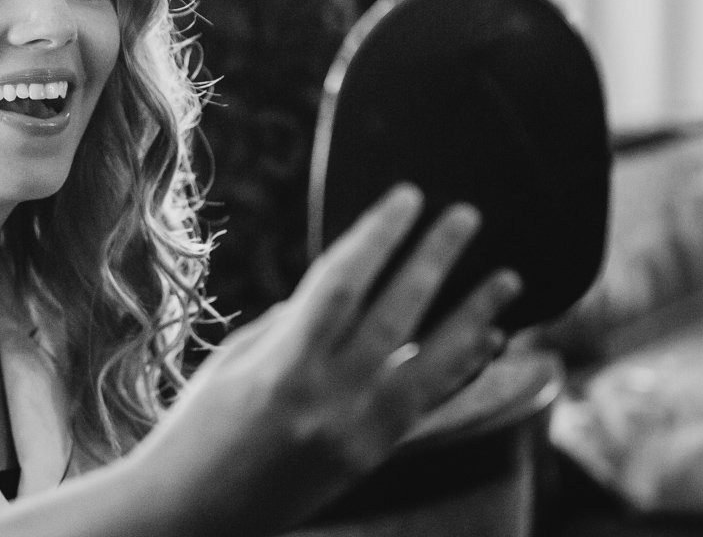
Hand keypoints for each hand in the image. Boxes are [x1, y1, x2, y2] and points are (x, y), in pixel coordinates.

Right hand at [127, 183, 519, 535]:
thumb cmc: (196, 431)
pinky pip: (426, 405)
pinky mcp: (370, 459)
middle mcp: (326, 401)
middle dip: (432, 260)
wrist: (194, 517)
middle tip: (465, 215)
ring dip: (471, 317)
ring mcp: (356, 434)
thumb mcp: (232, 365)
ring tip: (508, 278)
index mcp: (281, 368)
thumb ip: (287, 328)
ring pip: (430, 365)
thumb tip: (338, 297)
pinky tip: (486, 340)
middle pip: (394, 316)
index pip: (340, 286)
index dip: (375, 237)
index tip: (406, 197)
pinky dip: (457, 368)